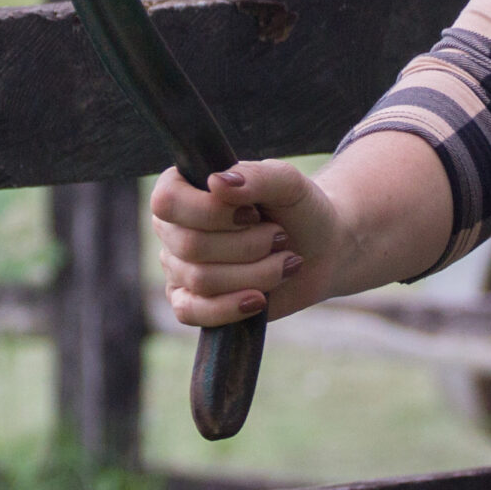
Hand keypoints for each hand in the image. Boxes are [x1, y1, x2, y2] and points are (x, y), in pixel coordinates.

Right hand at [150, 159, 340, 326]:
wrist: (321, 250)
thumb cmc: (298, 209)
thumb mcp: (287, 183)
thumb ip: (255, 176)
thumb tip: (216, 182)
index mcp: (183, 188)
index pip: (168, 202)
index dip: (211, 213)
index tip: (253, 214)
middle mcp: (173, 228)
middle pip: (191, 246)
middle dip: (248, 246)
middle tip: (280, 237)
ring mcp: (178, 267)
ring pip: (201, 281)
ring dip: (255, 274)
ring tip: (284, 262)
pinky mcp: (192, 303)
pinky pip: (191, 313)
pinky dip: (229, 308)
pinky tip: (259, 299)